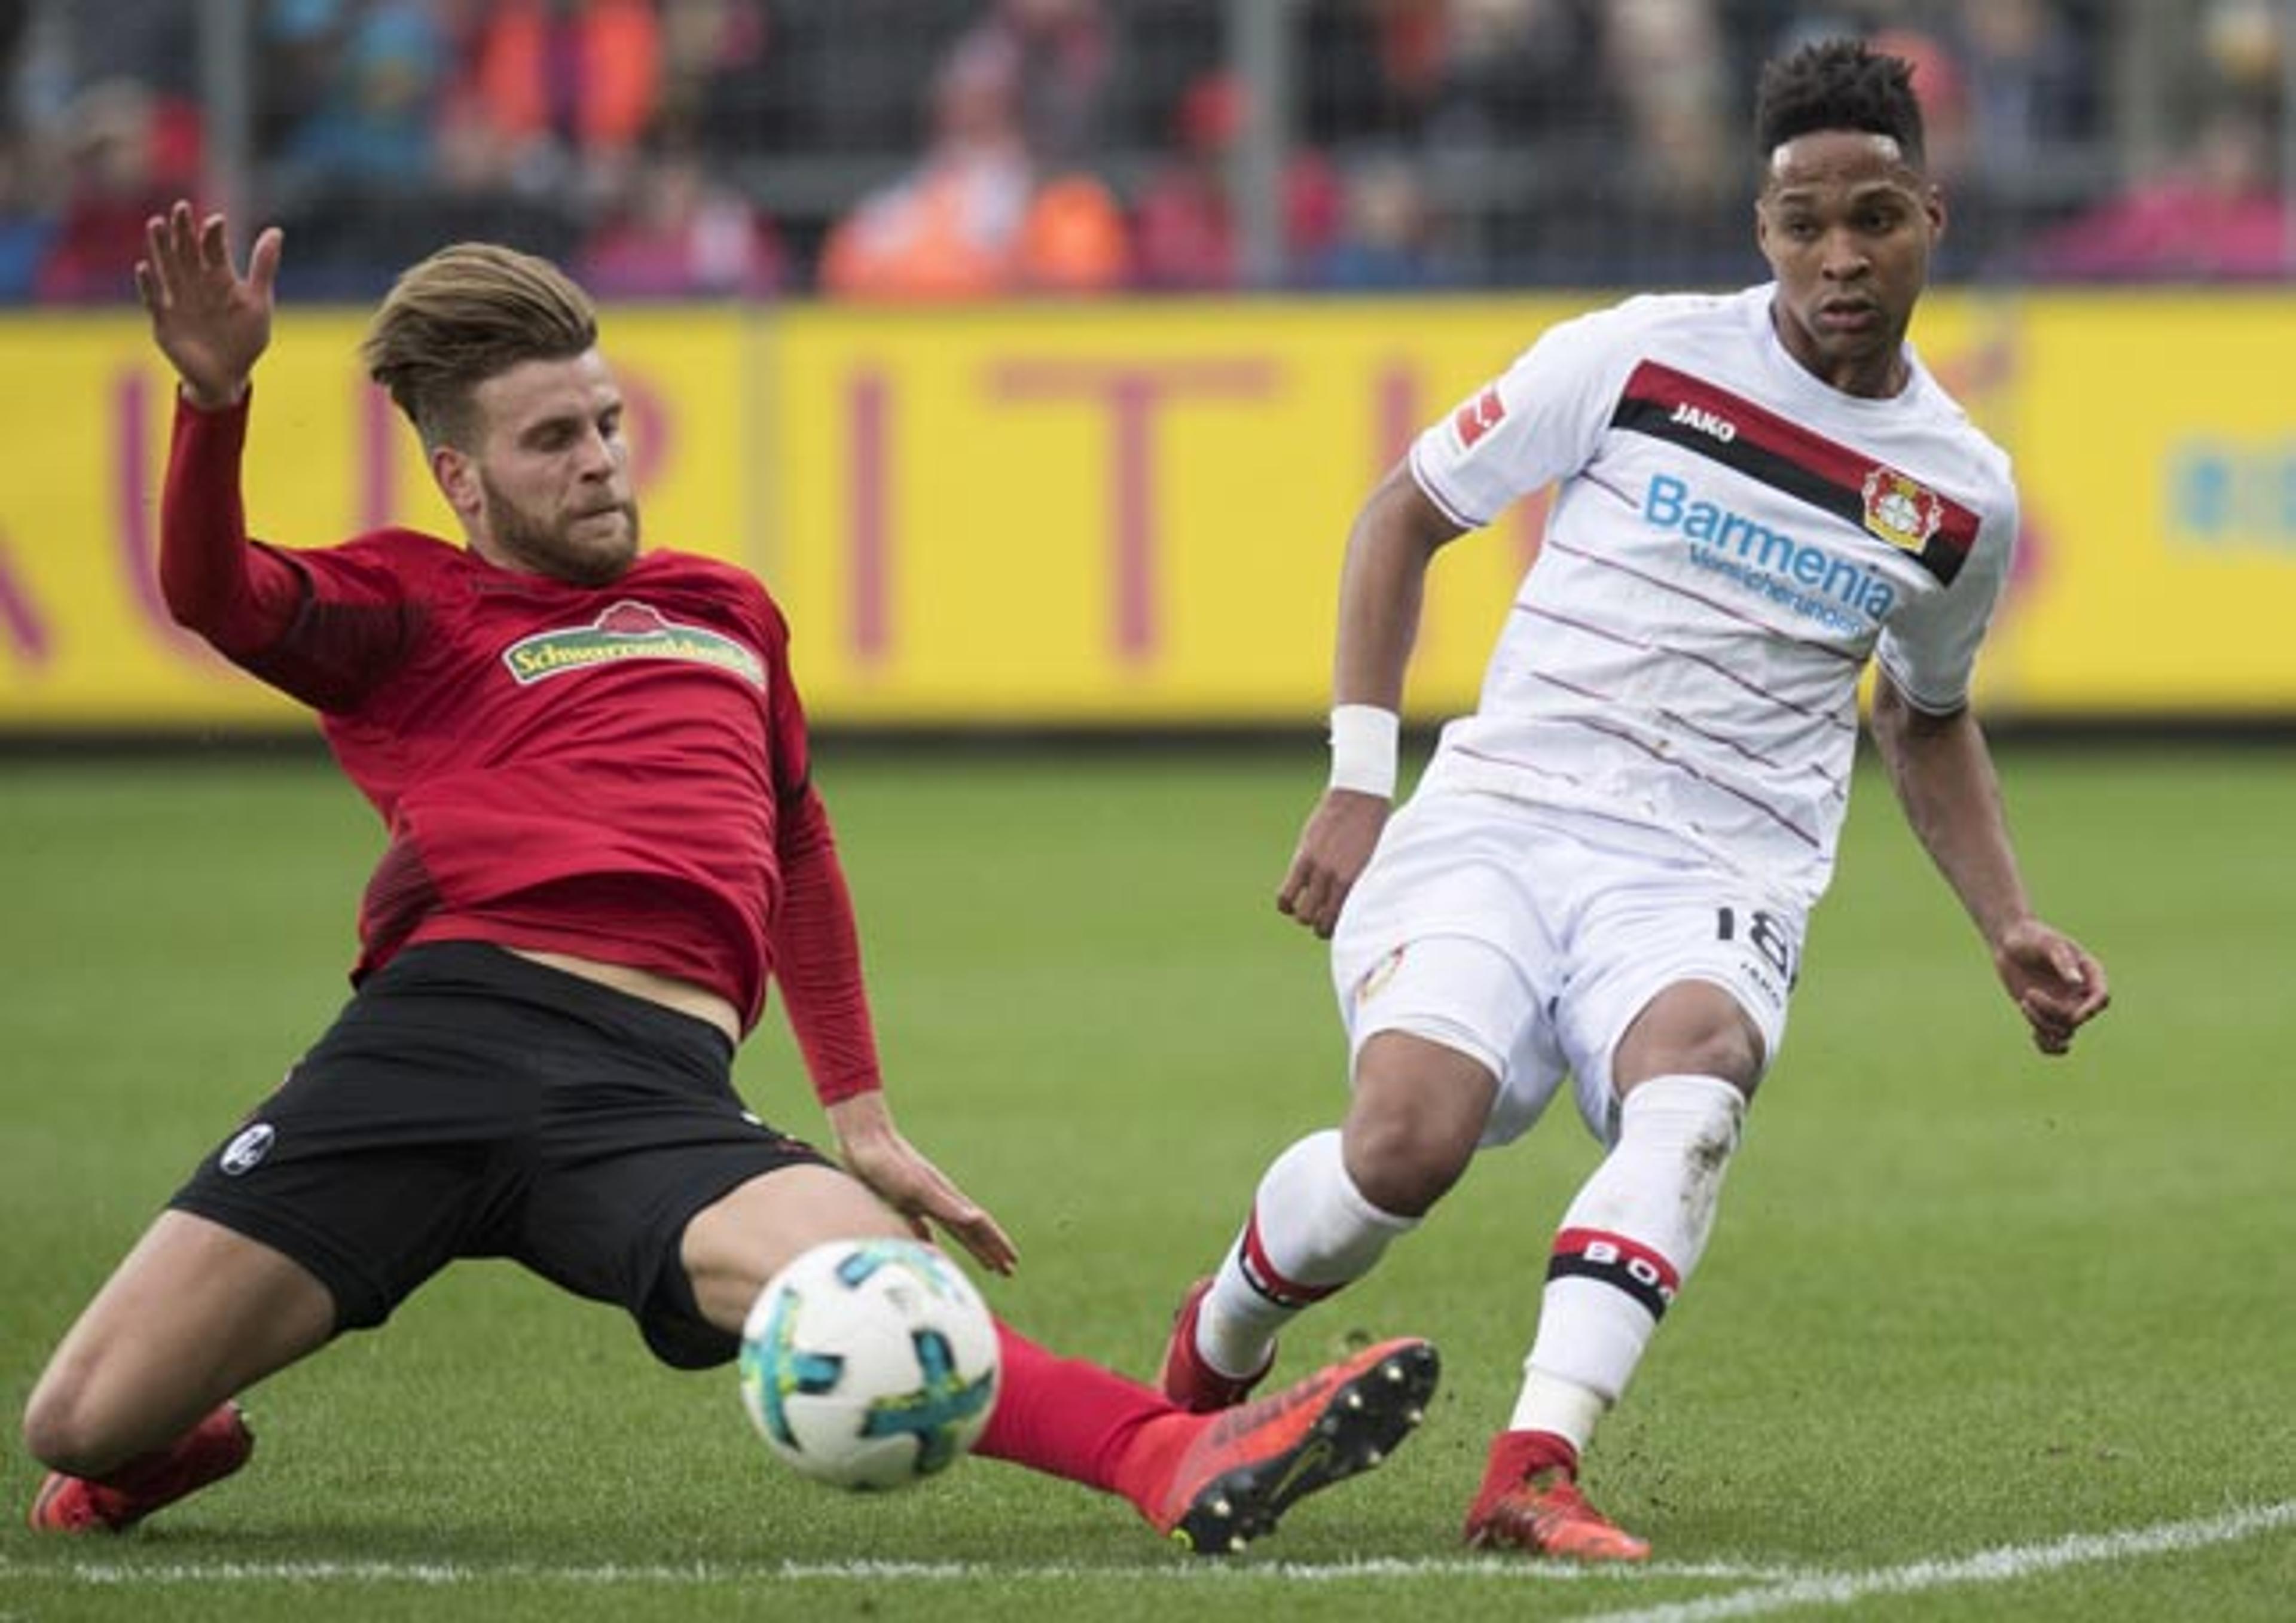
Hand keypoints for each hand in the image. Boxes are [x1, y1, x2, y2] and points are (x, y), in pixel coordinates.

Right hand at [134, 201, 281, 408]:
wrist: (227, 376)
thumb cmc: (244, 339)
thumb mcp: (257, 303)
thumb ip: (262, 268)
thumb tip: (276, 231)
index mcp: (219, 278)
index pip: (214, 249)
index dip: (213, 236)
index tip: (217, 222)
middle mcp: (196, 284)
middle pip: (186, 251)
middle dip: (183, 231)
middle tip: (181, 208)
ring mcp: (178, 300)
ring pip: (167, 267)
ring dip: (161, 247)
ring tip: (157, 224)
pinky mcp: (164, 320)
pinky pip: (154, 299)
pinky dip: (149, 285)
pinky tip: (145, 267)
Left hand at [824, 1093, 1017, 1276]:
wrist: (862, 1139)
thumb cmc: (887, 1164)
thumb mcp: (917, 1188)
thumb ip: (946, 1205)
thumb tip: (976, 1219)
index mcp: (944, 1197)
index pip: (979, 1225)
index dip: (996, 1244)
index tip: (1012, 1262)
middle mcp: (937, 1199)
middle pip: (971, 1230)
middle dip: (990, 1250)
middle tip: (1008, 1270)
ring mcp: (920, 1200)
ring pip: (952, 1229)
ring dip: (970, 1246)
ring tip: (983, 1261)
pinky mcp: (901, 1200)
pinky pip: (923, 1227)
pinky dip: (931, 1240)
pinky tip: (927, 1247)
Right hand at [1276, 789, 1390, 938]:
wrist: (1360, 795)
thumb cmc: (1374, 827)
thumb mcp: (1375, 859)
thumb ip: (1362, 883)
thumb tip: (1356, 905)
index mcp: (1361, 882)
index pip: (1343, 923)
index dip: (1338, 930)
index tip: (1337, 924)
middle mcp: (1340, 880)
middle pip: (1321, 923)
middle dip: (1319, 926)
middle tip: (1321, 917)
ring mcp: (1320, 869)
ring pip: (1302, 913)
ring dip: (1303, 916)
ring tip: (1306, 908)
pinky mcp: (1303, 857)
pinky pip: (1286, 893)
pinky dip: (1285, 904)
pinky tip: (1290, 902)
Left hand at [1992, 917, 2109, 1055]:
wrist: (2010, 942)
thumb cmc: (2032, 937)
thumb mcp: (2049, 944)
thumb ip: (2063, 962)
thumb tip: (2076, 983)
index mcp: (2090, 974)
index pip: (2101, 998)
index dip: (2090, 1010)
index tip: (2073, 1013)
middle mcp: (2080, 993)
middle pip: (2077, 1018)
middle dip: (2052, 1012)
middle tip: (2029, 994)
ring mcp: (2063, 1005)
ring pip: (2063, 1031)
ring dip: (2041, 1024)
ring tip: (2024, 1002)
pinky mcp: (2044, 1014)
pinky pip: (2052, 1040)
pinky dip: (2046, 1045)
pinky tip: (2034, 1035)